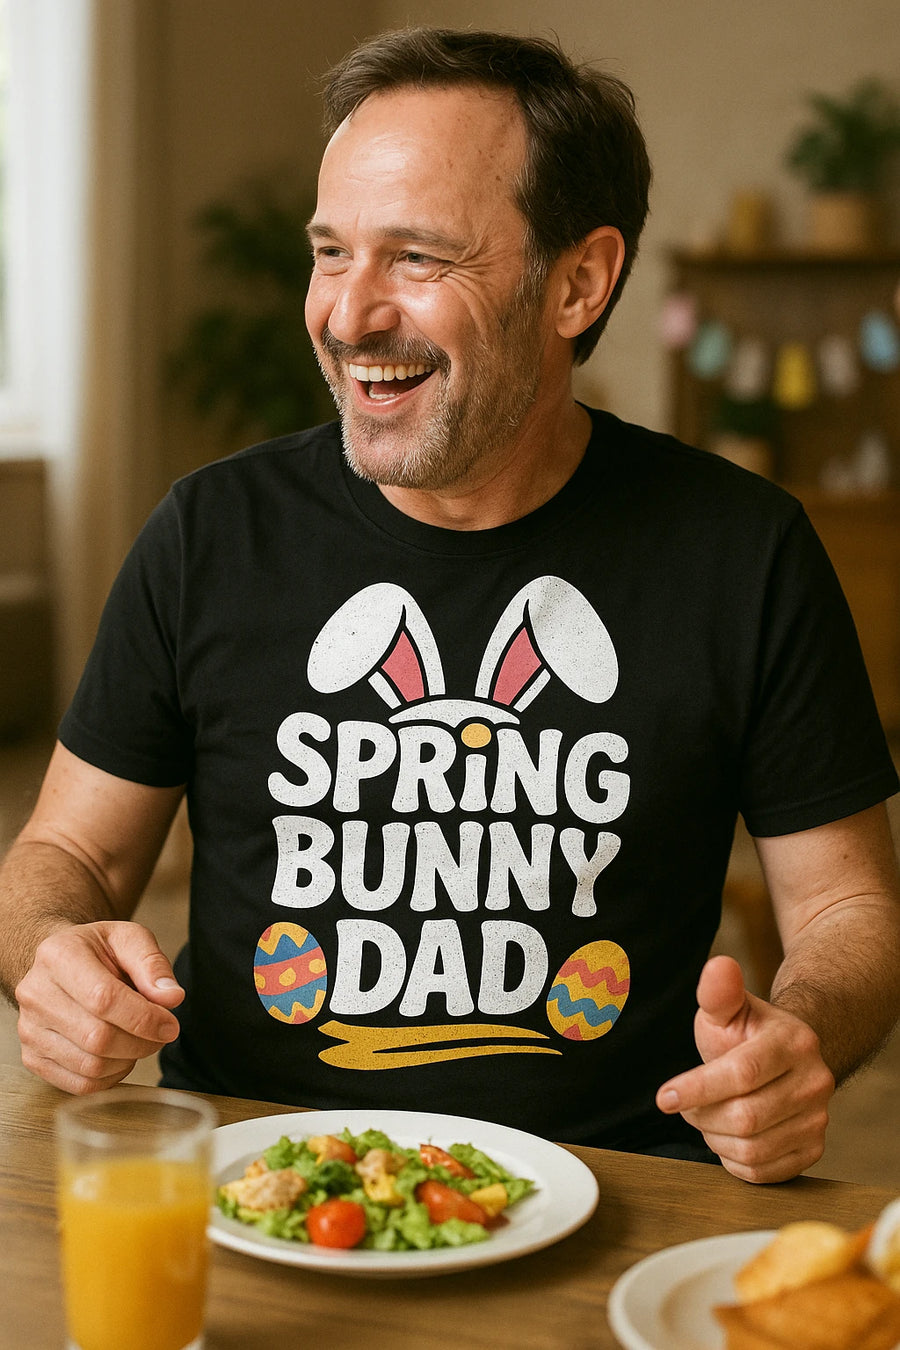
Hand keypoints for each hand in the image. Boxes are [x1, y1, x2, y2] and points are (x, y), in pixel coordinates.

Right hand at [15, 920, 184, 1093]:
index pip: (104, 998)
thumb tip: (171, 997)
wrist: (61, 963)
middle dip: (140, 1042)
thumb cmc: (98, 951)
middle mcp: (36, 993)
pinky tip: (121, 1057)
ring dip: (128, 1060)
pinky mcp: (32, 1057)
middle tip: (160, 1033)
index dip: (144, 1018)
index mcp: (59, 955)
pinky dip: (110, 1078)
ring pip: (89, 1066)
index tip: (170, 1024)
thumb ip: (152, 964)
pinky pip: (79, 1084)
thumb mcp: (129, 938)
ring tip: (140, 1040)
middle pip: (97, 1037)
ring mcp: (29, 1028)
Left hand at [655, 955, 833, 1182]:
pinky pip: (764, 1172)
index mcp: (794, 1042)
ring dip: (715, 1139)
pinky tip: (726, 1137)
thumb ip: (718, 992)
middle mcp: (815, 1082)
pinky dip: (734, 1161)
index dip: (698, 1088)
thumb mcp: (727, 1009)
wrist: (783, 1058)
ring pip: (753, 1149)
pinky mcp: (814, 1149)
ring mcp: (819, 1118)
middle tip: (686, 1104)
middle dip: (702, 1115)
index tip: (663, 1097)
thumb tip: (719, 965)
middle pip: (745, 1117)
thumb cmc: (745, 1033)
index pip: (742, 1074)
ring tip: (707, 1117)